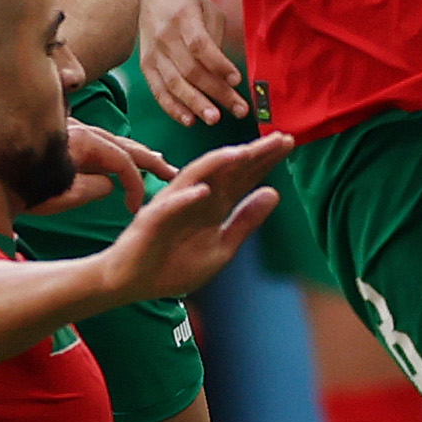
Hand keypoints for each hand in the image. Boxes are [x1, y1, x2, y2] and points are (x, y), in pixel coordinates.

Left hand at [63, 123, 162, 207]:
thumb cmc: (19, 188)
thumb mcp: (63, 195)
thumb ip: (95, 188)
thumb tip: (108, 183)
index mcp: (83, 139)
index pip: (123, 161)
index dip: (135, 184)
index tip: (135, 207)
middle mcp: (80, 128)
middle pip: (124, 145)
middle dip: (150, 160)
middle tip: (172, 173)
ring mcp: (68, 130)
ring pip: (110, 141)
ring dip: (133, 153)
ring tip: (153, 162)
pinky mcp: (58, 137)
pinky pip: (95, 142)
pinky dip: (113, 150)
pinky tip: (117, 155)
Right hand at [109, 131, 291, 301]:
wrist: (133, 283)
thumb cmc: (175, 265)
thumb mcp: (222, 247)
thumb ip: (245, 221)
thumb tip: (273, 192)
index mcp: (214, 205)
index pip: (243, 177)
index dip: (264, 160)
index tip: (289, 143)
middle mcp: (196, 198)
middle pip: (226, 171)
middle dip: (252, 154)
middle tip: (280, 137)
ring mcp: (173, 206)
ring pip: (197, 179)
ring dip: (219, 165)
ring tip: (243, 152)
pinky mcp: (151, 221)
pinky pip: (169, 207)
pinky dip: (185, 198)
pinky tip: (204, 191)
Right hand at [135, 0, 245, 128]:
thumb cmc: (188, 2)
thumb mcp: (209, 9)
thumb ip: (216, 38)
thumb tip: (227, 73)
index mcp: (183, 17)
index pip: (201, 46)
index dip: (219, 65)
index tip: (237, 79)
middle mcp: (165, 37)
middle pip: (191, 70)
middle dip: (216, 93)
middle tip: (238, 110)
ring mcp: (153, 53)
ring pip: (175, 84)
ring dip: (196, 105)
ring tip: (215, 119)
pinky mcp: (146, 65)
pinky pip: (158, 90)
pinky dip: (173, 107)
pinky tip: (189, 120)